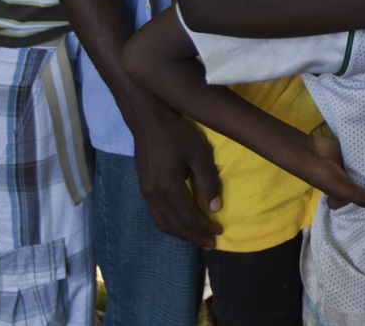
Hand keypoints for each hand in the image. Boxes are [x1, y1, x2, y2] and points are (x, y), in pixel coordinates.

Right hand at [130, 98, 223, 246]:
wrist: (148, 119)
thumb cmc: (176, 132)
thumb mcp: (199, 153)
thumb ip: (207, 181)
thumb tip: (215, 208)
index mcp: (168, 187)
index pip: (188, 217)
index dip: (204, 228)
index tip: (220, 232)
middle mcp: (153, 195)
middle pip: (175, 226)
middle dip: (194, 237)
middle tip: (211, 244)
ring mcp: (146, 193)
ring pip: (163, 224)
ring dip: (182, 234)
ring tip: (198, 237)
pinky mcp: (144, 188)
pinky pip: (157, 215)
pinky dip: (171, 225)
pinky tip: (182, 223)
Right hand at [303, 134, 364, 212]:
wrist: (312, 152)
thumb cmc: (325, 176)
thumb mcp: (344, 191)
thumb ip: (362, 198)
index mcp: (340, 196)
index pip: (355, 203)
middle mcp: (344, 184)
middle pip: (362, 187)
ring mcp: (347, 170)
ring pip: (364, 173)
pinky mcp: (349, 156)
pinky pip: (362, 159)